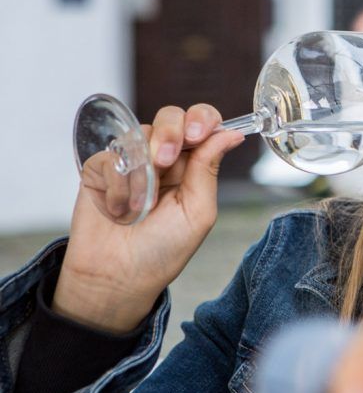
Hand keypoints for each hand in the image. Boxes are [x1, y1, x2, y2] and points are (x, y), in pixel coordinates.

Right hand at [55, 104, 243, 332]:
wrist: (117, 275)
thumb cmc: (163, 250)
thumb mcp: (198, 212)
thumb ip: (208, 169)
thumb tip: (232, 133)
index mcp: (193, 166)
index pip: (203, 123)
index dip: (202, 119)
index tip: (198, 134)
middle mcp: (164, 158)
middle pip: (171, 116)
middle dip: (170, 132)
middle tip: (165, 159)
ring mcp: (131, 160)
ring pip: (139, 132)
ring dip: (144, 166)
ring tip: (144, 202)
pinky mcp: (100, 167)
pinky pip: (111, 155)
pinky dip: (119, 182)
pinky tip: (120, 208)